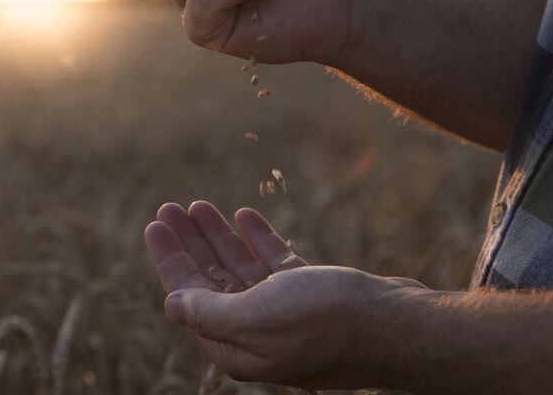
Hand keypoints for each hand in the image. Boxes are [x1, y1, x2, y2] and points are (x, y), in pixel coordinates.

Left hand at [144, 201, 427, 389]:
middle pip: (211, 282)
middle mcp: (258, 335)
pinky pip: (275, 265)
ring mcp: (287, 315)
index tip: (155, 224)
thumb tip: (172, 304)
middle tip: (169, 207)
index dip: (169, 260)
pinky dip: (258, 239)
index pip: (188, 299)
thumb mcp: (256, 319)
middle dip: (189, 244)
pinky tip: (244, 214)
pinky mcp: (314, 297)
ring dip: (219, 237)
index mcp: (238, 348)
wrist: (397, 326)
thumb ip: (210, 312)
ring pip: (241, 271)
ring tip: (198, 205)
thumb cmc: (326, 323)